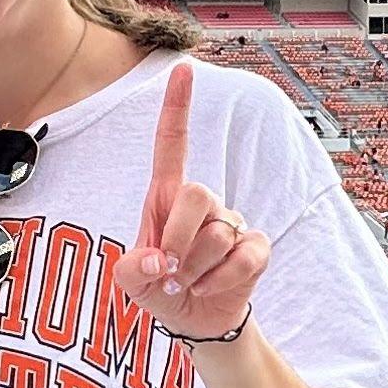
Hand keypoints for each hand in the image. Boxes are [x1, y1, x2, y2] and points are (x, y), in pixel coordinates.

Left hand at [132, 62, 270, 343]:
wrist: (192, 319)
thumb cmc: (159, 285)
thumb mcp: (131, 281)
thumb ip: (133, 269)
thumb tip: (162, 260)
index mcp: (167, 196)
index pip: (172, 144)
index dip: (177, 107)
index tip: (182, 68)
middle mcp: (203, 202)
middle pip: (198, 193)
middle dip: (179, 236)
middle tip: (169, 269)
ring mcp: (232, 222)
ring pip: (218, 233)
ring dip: (195, 269)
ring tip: (187, 282)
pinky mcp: (256, 246)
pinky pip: (243, 256)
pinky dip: (219, 280)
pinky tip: (206, 288)